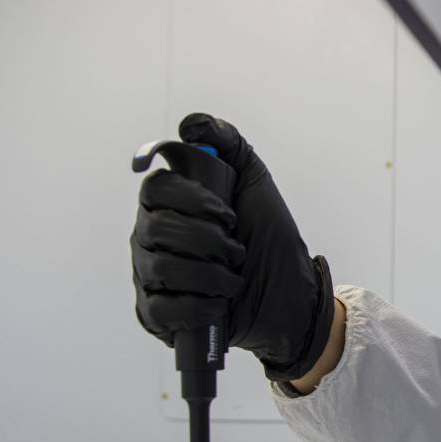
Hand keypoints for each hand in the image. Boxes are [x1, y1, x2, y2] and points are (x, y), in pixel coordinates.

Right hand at [132, 113, 335, 380]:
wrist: (290, 296)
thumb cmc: (268, 238)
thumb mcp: (254, 180)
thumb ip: (226, 142)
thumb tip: (190, 125)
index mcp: (168, 204)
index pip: (155, 189)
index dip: (192, 200)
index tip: (227, 213)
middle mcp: (151, 237)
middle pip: (154, 228)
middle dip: (206, 239)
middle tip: (235, 248)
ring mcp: (150, 277)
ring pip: (160, 267)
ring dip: (208, 273)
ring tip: (233, 278)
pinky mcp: (157, 316)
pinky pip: (161, 309)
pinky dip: (197, 305)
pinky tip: (218, 303)